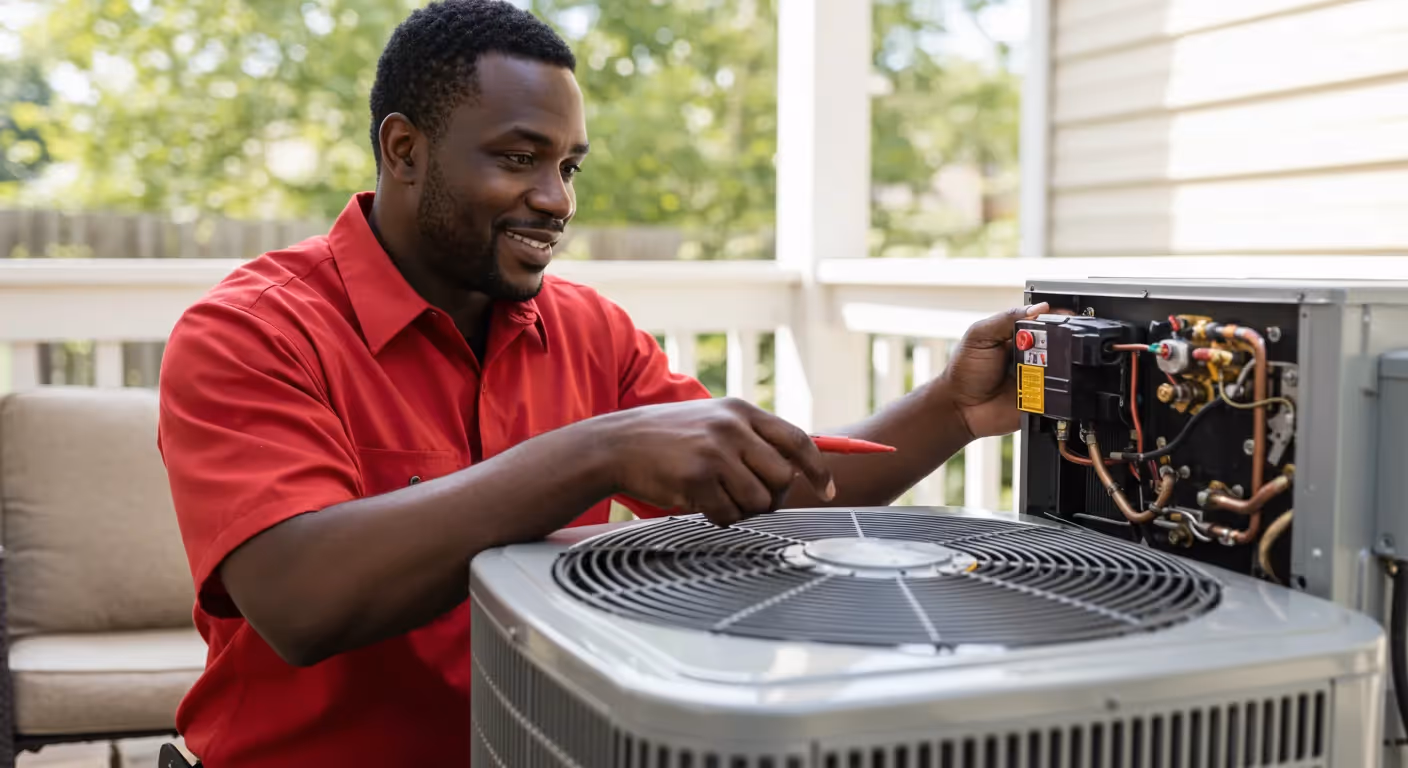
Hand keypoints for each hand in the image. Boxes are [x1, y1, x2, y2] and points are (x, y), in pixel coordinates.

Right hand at [602, 398, 834, 524]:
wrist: (617, 444)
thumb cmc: (668, 437)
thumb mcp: (713, 420)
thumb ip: (750, 436)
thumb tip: (793, 466)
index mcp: (741, 411)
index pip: (798, 440)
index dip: (819, 469)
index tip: (828, 489)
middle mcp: (733, 428)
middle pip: (782, 477)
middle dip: (771, 495)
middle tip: (746, 497)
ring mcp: (715, 452)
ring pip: (759, 500)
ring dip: (742, 508)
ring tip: (716, 496)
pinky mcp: (698, 478)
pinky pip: (729, 514)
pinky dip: (718, 516)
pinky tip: (699, 501)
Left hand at [939, 302, 1053, 439]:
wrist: (960, 409)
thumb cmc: (964, 371)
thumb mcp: (979, 336)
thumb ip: (1005, 319)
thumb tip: (1038, 308)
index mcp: (1017, 336)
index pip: (1044, 321)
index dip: (1056, 318)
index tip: (1065, 316)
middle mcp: (1031, 355)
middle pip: (1058, 343)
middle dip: (1061, 341)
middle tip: (1049, 344)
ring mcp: (1038, 377)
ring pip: (1063, 367)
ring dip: (1059, 365)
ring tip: (1041, 366)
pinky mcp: (1042, 399)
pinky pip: (1060, 392)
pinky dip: (1059, 388)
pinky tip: (1045, 384)